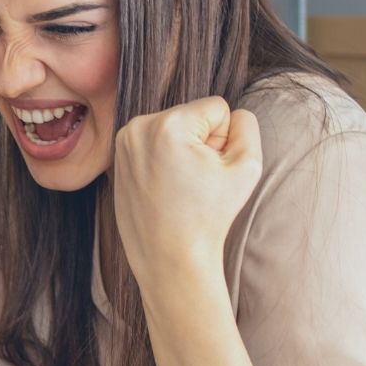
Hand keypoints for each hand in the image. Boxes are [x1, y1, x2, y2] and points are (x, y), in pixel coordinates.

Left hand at [112, 97, 262, 288]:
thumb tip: (231, 114)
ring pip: (174, 129)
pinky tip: (164, 186)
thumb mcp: (247, 166)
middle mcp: (138, 126)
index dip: (224, 139)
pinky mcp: (117, 157)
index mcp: (167, 124)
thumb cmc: (210, 216)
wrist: (170, 257)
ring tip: (180, 185)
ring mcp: (123, 142)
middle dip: (201, 143)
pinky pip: (155, 143)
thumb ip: (246, 125)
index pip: (216, 108)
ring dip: (183, 150)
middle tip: (195, 182)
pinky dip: (164, 159)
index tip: (210, 170)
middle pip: (192, 116)